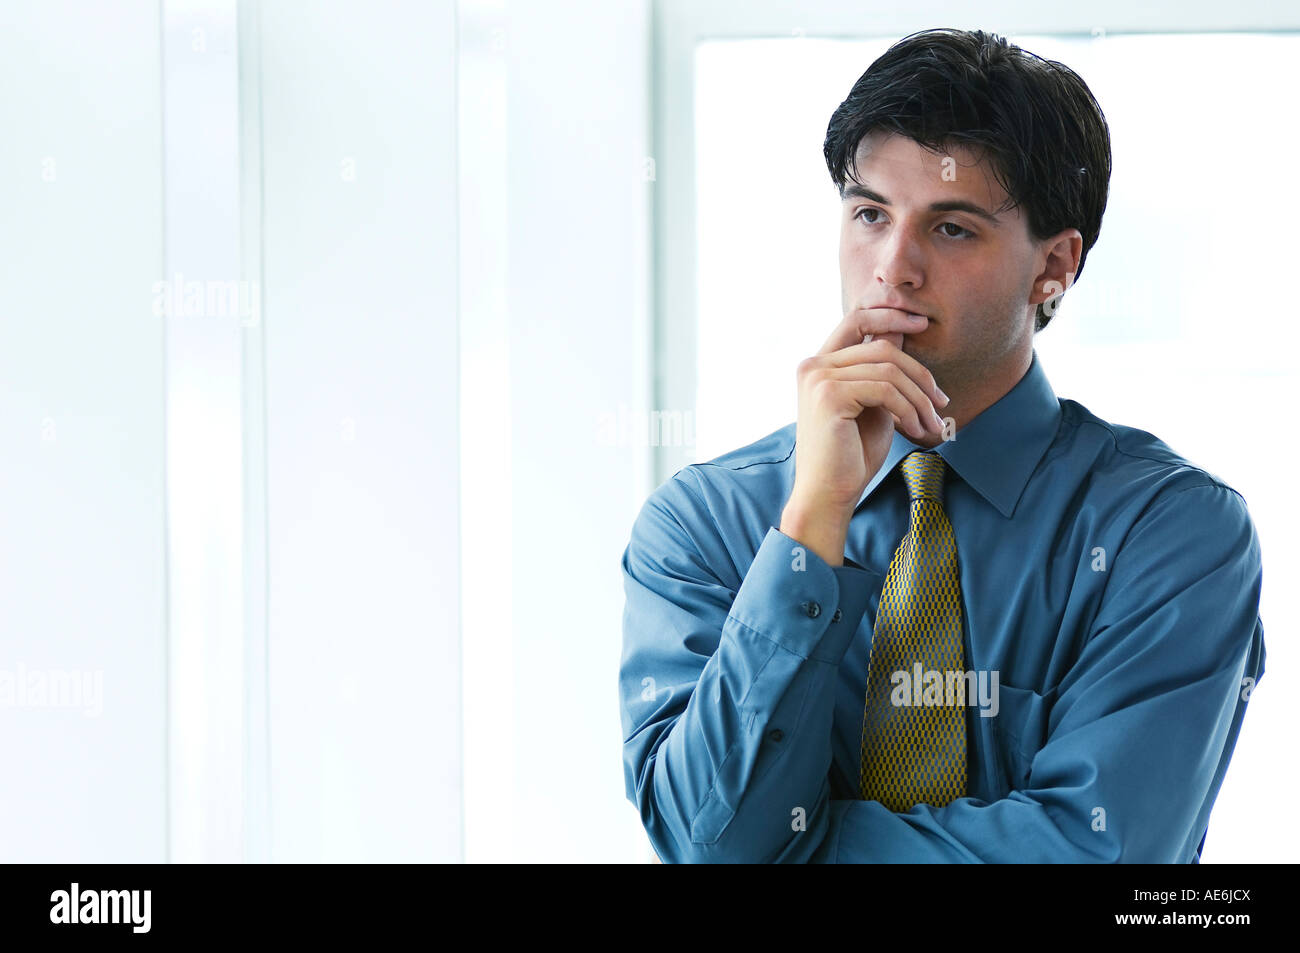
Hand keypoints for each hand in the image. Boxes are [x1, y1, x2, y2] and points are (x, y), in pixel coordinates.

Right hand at [788, 308, 949, 519]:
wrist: (829, 495)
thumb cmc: (851, 455)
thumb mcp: (874, 404)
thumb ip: (881, 370)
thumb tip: (901, 331)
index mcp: (819, 365)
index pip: (856, 318)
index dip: (890, 313)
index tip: (923, 322)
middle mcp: (813, 366)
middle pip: (881, 345)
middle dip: (919, 372)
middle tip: (941, 401)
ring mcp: (818, 378)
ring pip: (888, 369)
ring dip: (919, 398)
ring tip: (931, 424)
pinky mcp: (829, 396)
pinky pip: (885, 390)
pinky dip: (908, 410)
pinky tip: (915, 430)